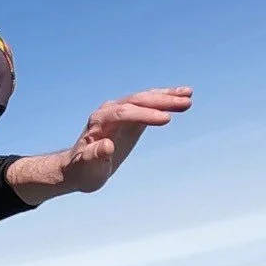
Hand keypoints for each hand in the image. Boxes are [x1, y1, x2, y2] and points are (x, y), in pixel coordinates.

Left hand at [7, 86, 192, 204]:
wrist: (78, 168)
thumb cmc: (82, 170)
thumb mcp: (87, 168)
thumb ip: (94, 156)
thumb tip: (106, 146)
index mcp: (98, 123)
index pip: (122, 113)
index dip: (144, 115)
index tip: (166, 120)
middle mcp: (108, 112)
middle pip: (135, 101)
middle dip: (160, 101)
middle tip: (185, 102)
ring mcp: (119, 112)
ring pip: (143, 99)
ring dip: (166, 96)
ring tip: (188, 95)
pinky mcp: (129, 116)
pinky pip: (148, 104)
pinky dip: (164, 99)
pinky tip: (182, 96)